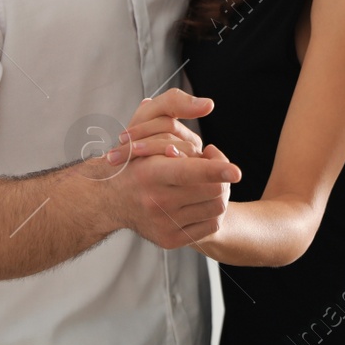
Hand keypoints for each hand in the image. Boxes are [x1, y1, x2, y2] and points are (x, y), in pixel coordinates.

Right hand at [105, 88, 240, 249]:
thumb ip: (174, 106)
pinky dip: (211, 210)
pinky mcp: (169, 240)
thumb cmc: (134, 158)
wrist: (109, 199)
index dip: (216, 170)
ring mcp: (162, 224)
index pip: (190, 172)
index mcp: (149, 172)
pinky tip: (198, 200)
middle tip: (212, 167)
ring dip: (218, 192)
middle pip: (213, 189)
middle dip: (220, 176)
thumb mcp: (147, 125)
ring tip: (204, 183)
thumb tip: (207, 104)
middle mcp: (155, 201)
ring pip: (216, 207)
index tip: (235, 171)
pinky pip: (210, 225)